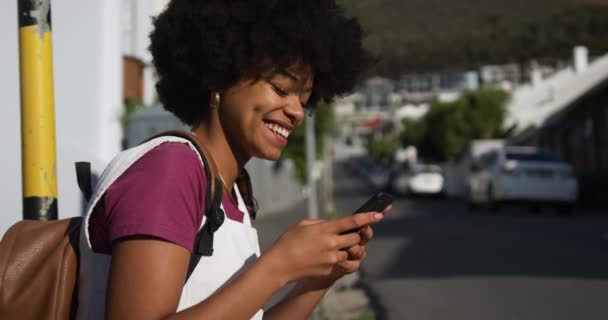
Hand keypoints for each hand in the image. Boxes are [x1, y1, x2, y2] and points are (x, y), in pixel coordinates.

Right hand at [265, 211, 384, 284]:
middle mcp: (331, 243)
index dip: (368, 217)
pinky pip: (344, 263)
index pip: (352, 221)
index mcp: (325, 229)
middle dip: (355, 235)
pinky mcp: (330, 269)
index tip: (379, 214)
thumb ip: (321, 223)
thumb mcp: (303, 225)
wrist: (280, 265)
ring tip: (331, 247)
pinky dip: (341, 259)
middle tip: (347, 234)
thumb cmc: (288, 242)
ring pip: (351, 251)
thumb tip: (332, 224)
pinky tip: (332, 257)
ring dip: (346, 248)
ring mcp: (332, 258)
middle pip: (356, 237)